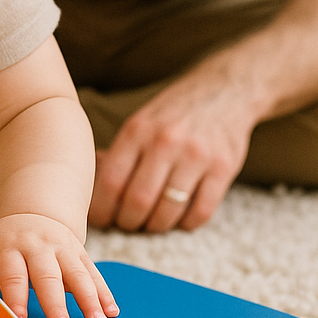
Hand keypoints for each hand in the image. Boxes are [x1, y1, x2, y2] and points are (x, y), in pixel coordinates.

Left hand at [0, 213, 117, 317]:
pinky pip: (93, 271)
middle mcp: (36, 245)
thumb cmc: (1, 246)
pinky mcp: (78, 250)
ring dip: (89, 299)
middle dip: (55, 304)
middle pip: (47, 276)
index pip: (13, 277)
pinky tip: (111, 311)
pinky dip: (104, 292)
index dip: (16, 301)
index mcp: (9, 247)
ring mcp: (61, 246)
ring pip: (77, 272)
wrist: (30, 214)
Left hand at [89, 65, 253, 232]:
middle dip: (128, 223)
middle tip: (127, 224)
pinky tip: (180, 217)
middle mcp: (165, 140)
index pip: (110, 181)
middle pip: (138, 201)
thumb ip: (120, 154)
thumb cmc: (172, 114)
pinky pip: (200, 212)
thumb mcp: (140, 122)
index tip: (101, 219)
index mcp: (137, 129)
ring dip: (156, 227)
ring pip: (168, 211)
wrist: (224, 90)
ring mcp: (196, 154)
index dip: (101, 209)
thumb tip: (94, 188)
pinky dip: (186, 224)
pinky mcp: (223, 167)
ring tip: (152, 222)